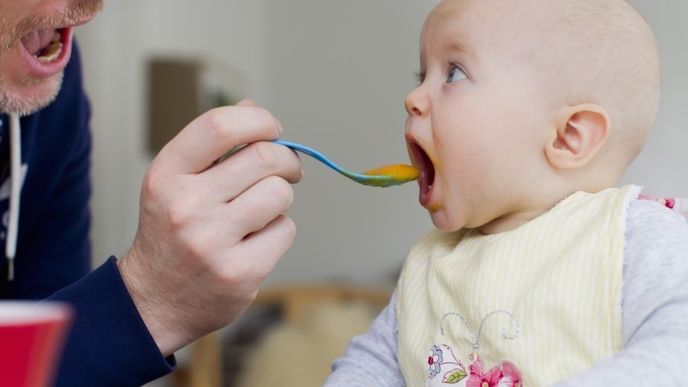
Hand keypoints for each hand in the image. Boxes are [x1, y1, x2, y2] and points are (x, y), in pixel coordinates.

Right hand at [117, 99, 301, 355]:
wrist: (153, 302)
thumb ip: (212, 145)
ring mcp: (213, 242)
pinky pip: (285, 230)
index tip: (272, 129)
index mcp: (166, 175)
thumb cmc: (172, 232)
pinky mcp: (240, 273)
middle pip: (264, 158)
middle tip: (285, 170)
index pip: (219, 126)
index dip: (258, 119)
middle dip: (285, 159)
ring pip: (280, 193)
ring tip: (260, 210)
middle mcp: (186, 206)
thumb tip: (252, 109)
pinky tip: (255, 241)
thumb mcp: (176, 183)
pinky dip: (278, 231)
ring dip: (279, 198)